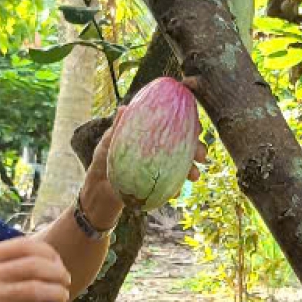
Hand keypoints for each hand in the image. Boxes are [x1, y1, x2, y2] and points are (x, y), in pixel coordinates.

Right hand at [0, 237, 72, 301]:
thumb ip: (2, 261)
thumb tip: (43, 260)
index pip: (27, 245)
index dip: (50, 253)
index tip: (58, 263)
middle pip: (37, 266)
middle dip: (59, 274)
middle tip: (65, 282)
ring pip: (38, 290)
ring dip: (57, 294)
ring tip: (62, 298)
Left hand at [84, 125, 209, 197]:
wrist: (98, 187)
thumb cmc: (104, 159)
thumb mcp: (109, 141)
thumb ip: (118, 127)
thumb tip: (123, 109)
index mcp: (153, 135)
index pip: (175, 125)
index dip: (190, 125)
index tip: (198, 126)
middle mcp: (160, 150)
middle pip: (185, 147)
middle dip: (198, 149)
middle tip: (202, 155)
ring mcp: (160, 169)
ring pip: (183, 167)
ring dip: (192, 170)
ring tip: (194, 175)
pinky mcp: (158, 186)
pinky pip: (171, 186)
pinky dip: (175, 188)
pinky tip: (176, 192)